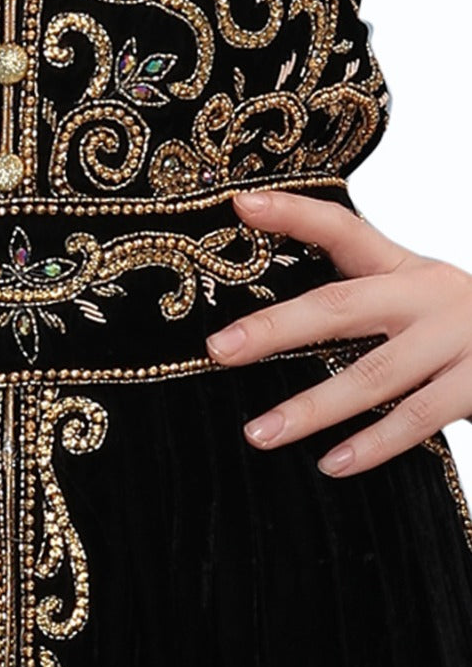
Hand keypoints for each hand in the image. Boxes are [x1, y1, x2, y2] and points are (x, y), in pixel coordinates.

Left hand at [204, 189, 471, 476]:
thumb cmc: (458, 325)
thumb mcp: (414, 293)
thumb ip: (357, 294)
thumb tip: (267, 310)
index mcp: (404, 268)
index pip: (343, 230)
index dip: (293, 213)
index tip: (241, 203)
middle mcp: (429, 295)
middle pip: (341, 306)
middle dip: (276, 329)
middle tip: (219, 350)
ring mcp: (457, 340)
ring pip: (373, 376)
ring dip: (313, 408)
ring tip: (259, 432)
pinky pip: (418, 419)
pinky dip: (374, 444)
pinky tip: (332, 463)